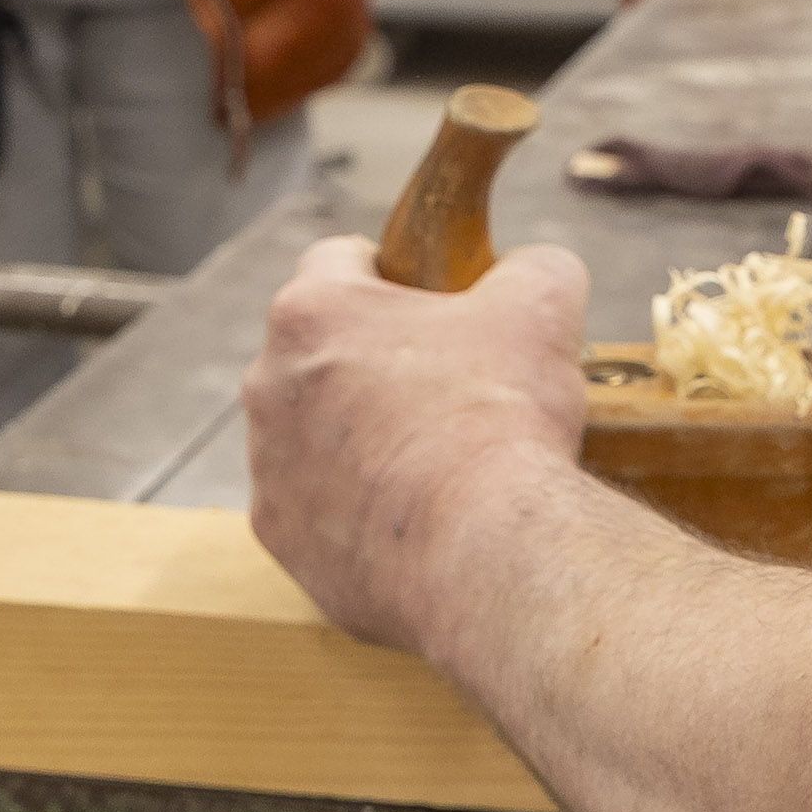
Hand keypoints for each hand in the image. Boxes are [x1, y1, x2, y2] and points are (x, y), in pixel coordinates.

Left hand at [243, 236, 592, 659]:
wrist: (485, 551)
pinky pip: (316, 504)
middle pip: (321, 350)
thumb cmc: (502, 419)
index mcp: (313, 311)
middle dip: (375, 360)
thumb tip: (530, 270)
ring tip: (435, 459)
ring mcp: (268, 467)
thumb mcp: (542, 308)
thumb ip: (532, 267)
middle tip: (447, 384)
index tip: (436, 303)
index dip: (397, 275)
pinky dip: (356, 506)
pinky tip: (414, 515)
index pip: (341, 261)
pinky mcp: (280, 536)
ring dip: (360, 434)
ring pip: (313, 430)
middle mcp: (269, 383)